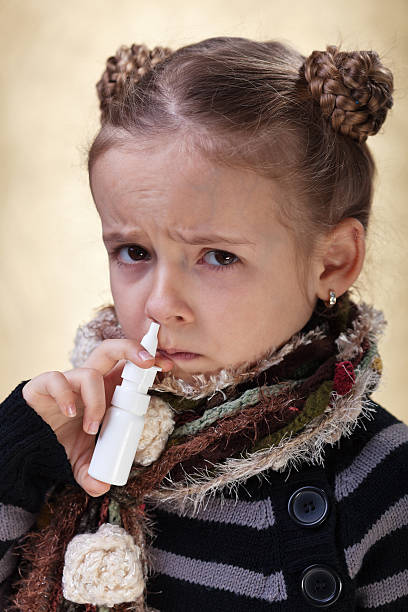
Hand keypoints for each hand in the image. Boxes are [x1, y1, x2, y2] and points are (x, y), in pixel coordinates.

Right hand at [22, 340, 172, 496]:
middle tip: (149, 363)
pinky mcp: (44, 385)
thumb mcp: (84, 462)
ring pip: (89, 372)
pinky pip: (56, 380)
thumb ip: (94, 474)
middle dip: (132, 349)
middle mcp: (89, 379)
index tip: (167, 367)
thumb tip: (104, 486)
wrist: (30, 443)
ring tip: (92, 427)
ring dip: (96, 401)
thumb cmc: (63, 442)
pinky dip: (66, 396)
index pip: (128, 367)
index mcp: (106, 389)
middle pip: (111, 349)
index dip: (147, 363)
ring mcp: (67, 380)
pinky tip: (71, 414)